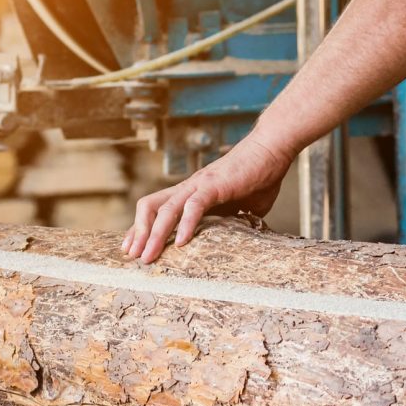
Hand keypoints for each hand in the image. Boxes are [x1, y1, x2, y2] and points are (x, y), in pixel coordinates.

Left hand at [123, 133, 293, 262]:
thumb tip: (240, 239)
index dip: (143, 229)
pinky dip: (185, 224)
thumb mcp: (243, 207)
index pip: (157, 210)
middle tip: (133, 256)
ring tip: (148, 256)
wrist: (272, 149)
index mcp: (192, 192)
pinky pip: (194, 205)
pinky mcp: (215, 185)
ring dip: (155, 234)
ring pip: (166, 209)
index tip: (133, 249)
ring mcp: (200, 185)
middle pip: (150, 207)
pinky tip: (180, 242)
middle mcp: (189, 187)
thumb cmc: (260, 175)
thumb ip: (236, 221)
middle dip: (139, 233)